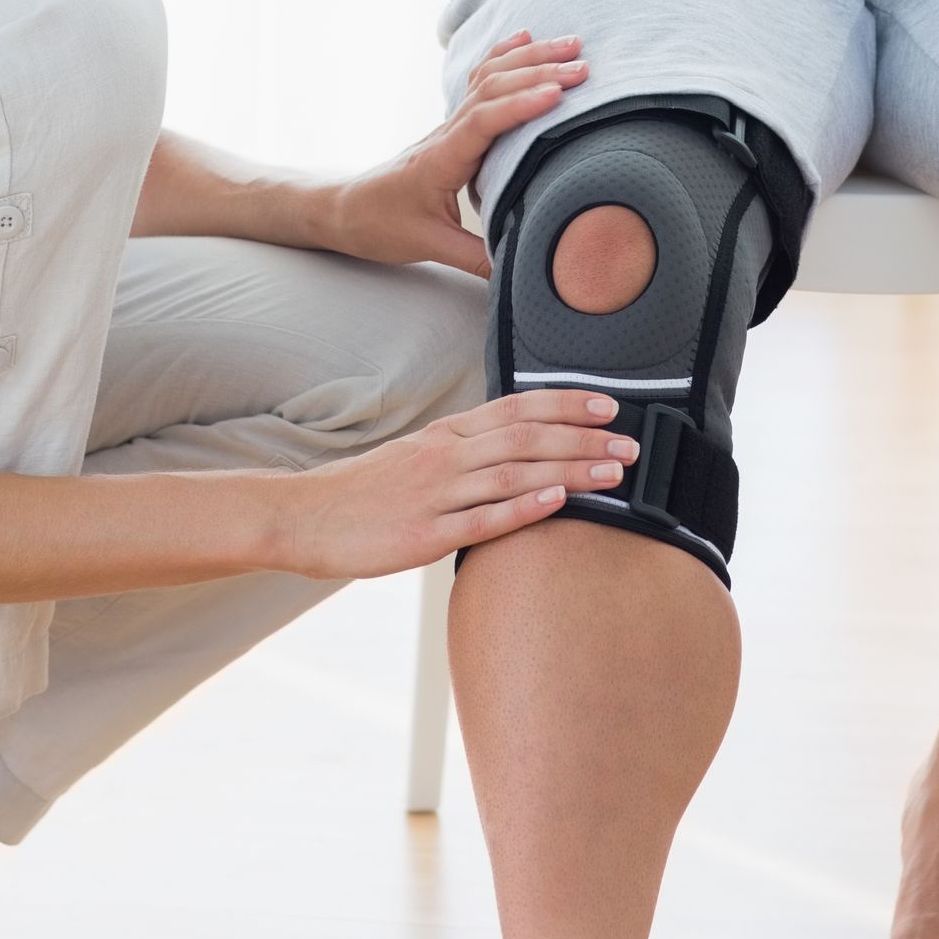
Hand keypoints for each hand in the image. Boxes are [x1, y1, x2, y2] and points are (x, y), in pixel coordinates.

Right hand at [275, 387, 639, 578]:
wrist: (304, 519)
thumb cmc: (365, 491)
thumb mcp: (418, 455)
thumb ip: (466, 449)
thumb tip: (519, 449)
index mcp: (447, 433)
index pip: (518, 407)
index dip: (567, 404)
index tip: (610, 405)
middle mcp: (447, 454)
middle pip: (527, 436)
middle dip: (585, 438)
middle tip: (634, 443)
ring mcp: (436, 493)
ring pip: (515, 472)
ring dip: (570, 469)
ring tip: (615, 472)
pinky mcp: (425, 534)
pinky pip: (482, 518)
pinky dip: (524, 506)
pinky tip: (557, 501)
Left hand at [322, 33, 588, 272]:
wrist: (345, 209)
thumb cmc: (380, 224)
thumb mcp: (427, 246)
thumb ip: (475, 259)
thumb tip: (519, 272)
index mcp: (440, 159)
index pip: (482, 122)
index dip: (519, 106)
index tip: (556, 95)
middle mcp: (447, 134)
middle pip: (492, 89)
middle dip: (538, 73)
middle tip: (583, 69)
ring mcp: (450, 126)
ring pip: (489, 79)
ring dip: (530, 59)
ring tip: (571, 47)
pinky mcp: (455, 127)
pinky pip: (480, 82)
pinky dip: (505, 56)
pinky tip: (526, 40)